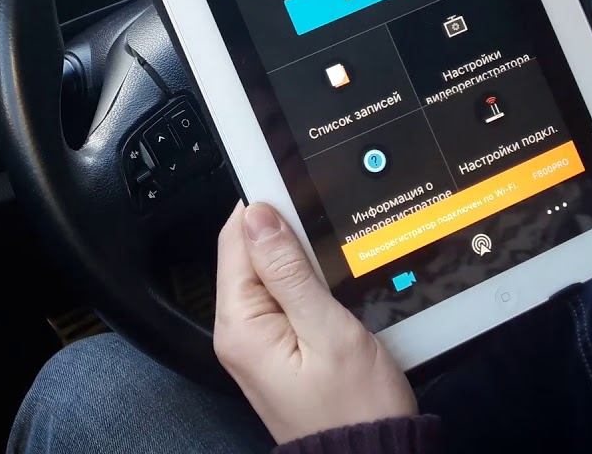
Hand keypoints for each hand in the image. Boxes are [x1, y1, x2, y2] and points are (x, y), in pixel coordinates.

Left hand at [213, 201, 416, 443]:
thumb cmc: (356, 409)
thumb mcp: (328, 331)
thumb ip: (290, 272)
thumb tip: (259, 216)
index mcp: (240, 325)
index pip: (235, 241)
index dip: (263, 206)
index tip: (292, 181)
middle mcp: (238, 332)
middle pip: (249, 254)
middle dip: (283, 231)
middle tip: (324, 219)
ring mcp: (256, 342)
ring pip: (268, 274)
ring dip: (297, 256)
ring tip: (332, 250)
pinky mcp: (277, 348)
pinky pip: (282, 298)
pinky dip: (304, 281)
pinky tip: (329, 278)